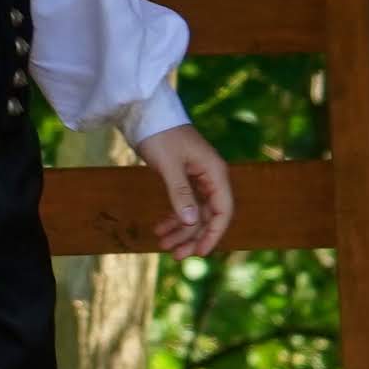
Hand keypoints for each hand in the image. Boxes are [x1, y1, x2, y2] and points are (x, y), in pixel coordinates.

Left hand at [140, 121, 233, 258]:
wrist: (145, 112)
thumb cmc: (159, 134)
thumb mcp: (168, 166)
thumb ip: (180, 194)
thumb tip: (191, 222)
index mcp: (215, 173)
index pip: (223, 211)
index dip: (213, 234)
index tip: (199, 254)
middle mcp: (210, 177)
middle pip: (209, 216)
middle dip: (193, 237)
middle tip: (174, 255)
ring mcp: (197, 177)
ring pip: (195, 213)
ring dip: (181, 231)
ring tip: (162, 245)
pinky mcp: (184, 177)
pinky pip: (184, 204)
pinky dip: (173, 218)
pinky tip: (159, 229)